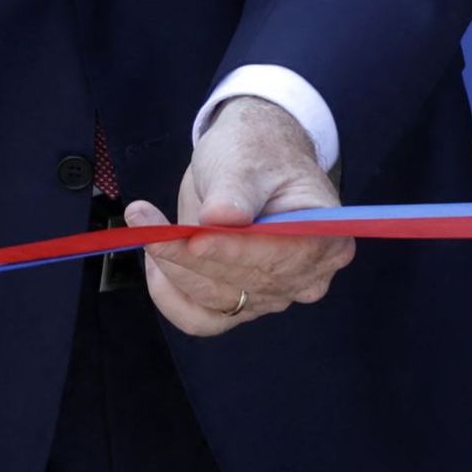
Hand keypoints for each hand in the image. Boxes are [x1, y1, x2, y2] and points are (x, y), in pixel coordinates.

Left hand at [126, 97, 349, 337]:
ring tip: (145, 224)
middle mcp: (307, 276)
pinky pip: (203, 319)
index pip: (283, 256)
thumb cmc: (257, 153)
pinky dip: (172, 297)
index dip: (236, 251)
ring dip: (174, 268)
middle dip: (191, 256)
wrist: (250, 162)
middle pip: (246, 283)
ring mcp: (274, 295)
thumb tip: (220, 217)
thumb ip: (236, 189)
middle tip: (146, 221)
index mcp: (326, 236)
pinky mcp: (240, 303)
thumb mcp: (247, 158)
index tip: (195, 238)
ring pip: (216, 301)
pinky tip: (154, 263)